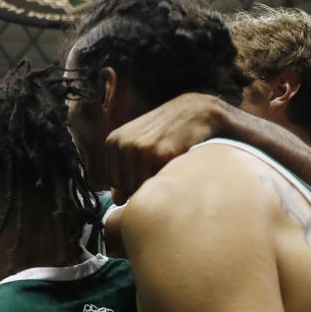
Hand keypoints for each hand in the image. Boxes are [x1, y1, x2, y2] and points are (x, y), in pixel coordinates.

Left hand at [104, 93, 224, 203]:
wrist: (196, 111)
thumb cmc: (167, 131)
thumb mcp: (139, 144)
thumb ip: (125, 171)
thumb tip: (118, 200)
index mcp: (113, 142)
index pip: (114, 181)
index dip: (131, 183)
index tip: (148, 170)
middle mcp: (124, 144)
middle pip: (126, 187)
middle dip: (144, 185)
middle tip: (161, 168)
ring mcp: (142, 148)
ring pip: (141, 188)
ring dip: (156, 184)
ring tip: (168, 167)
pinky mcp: (162, 154)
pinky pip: (159, 182)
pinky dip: (169, 179)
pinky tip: (176, 165)